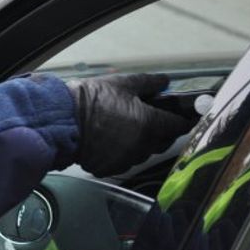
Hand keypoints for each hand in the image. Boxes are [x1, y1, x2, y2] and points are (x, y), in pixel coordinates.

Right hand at [66, 73, 195, 177]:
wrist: (62, 120)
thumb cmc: (90, 100)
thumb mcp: (121, 84)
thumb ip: (148, 83)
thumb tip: (165, 81)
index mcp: (148, 124)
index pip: (177, 125)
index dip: (184, 120)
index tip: (187, 117)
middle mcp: (141, 146)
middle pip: (163, 142)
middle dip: (163, 131)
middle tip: (155, 119)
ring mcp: (126, 160)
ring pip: (144, 153)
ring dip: (143, 142)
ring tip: (128, 128)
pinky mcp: (110, 168)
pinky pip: (125, 161)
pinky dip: (124, 152)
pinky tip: (113, 140)